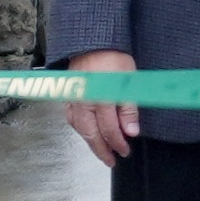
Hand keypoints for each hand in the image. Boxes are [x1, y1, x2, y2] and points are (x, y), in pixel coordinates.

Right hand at [66, 50, 137, 166]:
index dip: (118, 144)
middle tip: (111, 160)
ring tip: (100, 149)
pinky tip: (86, 131)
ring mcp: (74, 98)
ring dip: (90, 141)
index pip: (109, 130)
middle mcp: (85, 101)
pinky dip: (79, 128)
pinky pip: (71, 117)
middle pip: (91, 134)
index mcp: (102, 98)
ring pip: (79, 128)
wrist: (92, 40)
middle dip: (102, 150)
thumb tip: (131, 131)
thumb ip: (129, 108)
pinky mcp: (68, 94)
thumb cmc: (113, 56)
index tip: (125, 150)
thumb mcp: (129, 81)